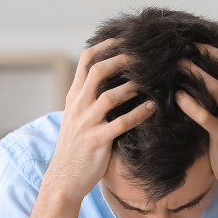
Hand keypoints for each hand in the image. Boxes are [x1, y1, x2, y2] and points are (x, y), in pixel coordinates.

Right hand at [46, 38, 155, 201]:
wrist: (64, 179)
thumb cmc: (76, 149)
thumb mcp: (77, 119)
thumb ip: (90, 100)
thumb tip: (112, 83)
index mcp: (74, 98)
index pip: (86, 62)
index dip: (106, 47)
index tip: (124, 39)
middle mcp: (78, 106)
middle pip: (98, 72)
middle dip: (122, 60)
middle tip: (143, 55)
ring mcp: (87, 124)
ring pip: (110, 96)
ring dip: (132, 86)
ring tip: (151, 80)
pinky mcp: (97, 141)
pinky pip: (121, 124)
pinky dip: (139, 114)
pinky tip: (152, 108)